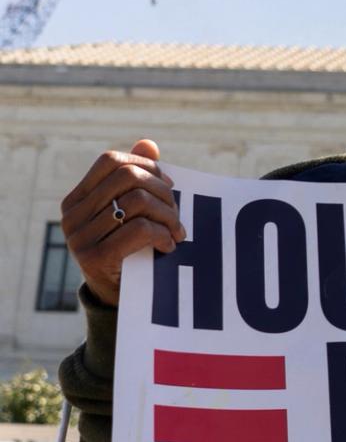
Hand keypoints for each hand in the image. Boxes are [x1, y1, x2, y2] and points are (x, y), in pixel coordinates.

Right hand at [60, 140, 186, 306]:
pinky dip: (163, 234)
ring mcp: (80, 237)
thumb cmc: (127, 249)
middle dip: (163, 191)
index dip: (145, 165)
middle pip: (128, 177)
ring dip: (168, 216)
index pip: (111, 161)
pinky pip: (139, 229)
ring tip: (177, 231)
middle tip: (177, 213)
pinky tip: (169, 245)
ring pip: (137, 202)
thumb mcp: (129, 213)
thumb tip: (149, 143)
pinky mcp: (95, 258)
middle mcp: (72, 215)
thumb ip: (136, 179)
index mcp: (77, 199)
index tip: (167, 185)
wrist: (117, 298)